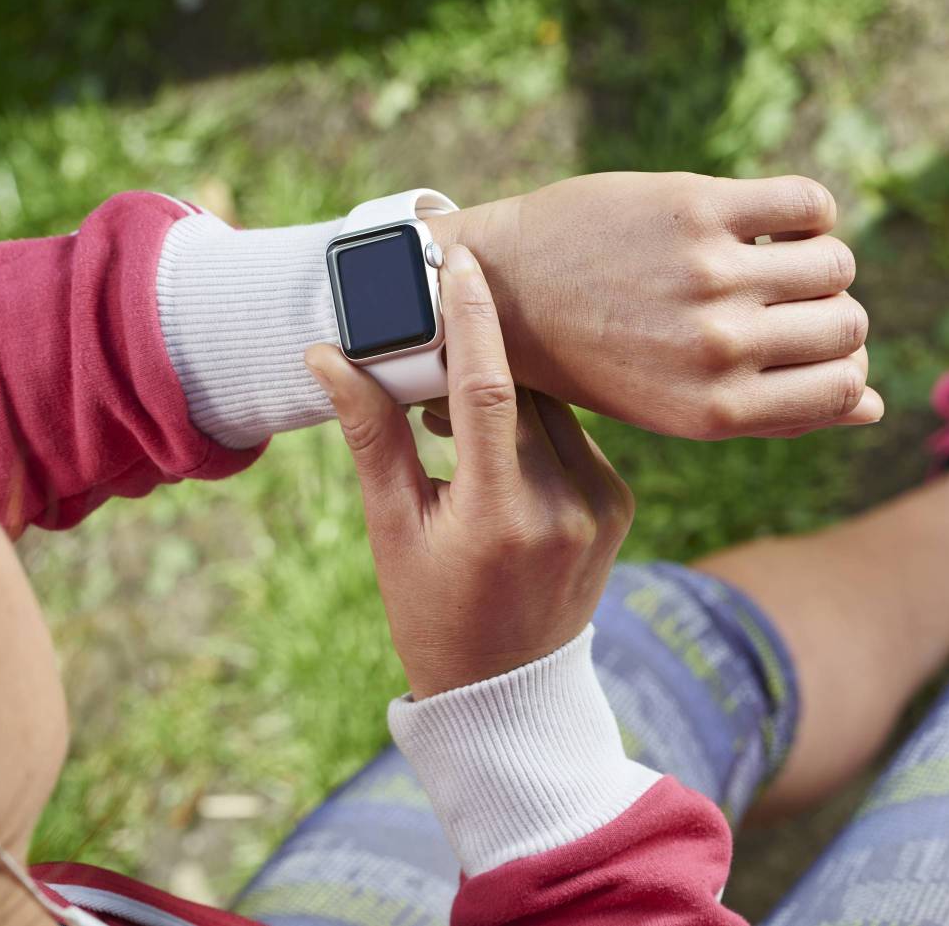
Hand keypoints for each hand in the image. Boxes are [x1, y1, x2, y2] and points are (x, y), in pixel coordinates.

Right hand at [305, 245, 632, 698]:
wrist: (509, 689)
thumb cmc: (434, 612)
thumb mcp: (391, 530)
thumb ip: (372, 437)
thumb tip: (329, 356)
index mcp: (502, 514)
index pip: (490, 390)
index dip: (472, 317)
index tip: (459, 259)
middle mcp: (566, 504)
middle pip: (522, 389)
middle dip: (477, 351)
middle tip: (426, 326)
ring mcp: (602, 504)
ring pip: (551, 407)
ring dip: (504, 388)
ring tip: (447, 401)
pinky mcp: (619, 504)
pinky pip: (575, 435)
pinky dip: (534, 422)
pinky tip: (495, 439)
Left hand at [428, 172, 881, 439]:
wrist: (501, 290)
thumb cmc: (594, 355)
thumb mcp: (679, 408)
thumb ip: (775, 410)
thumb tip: (876, 405)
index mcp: (716, 411)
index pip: (846, 388)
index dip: (844, 365)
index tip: (812, 345)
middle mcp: (720, 349)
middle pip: (848, 324)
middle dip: (832, 312)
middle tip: (787, 298)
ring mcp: (710, 276)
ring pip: (836, 262)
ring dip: (819, 258)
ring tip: (776, 257)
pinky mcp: (697, 209)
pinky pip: (809, 203)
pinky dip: (807, 210)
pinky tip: (767, 220)